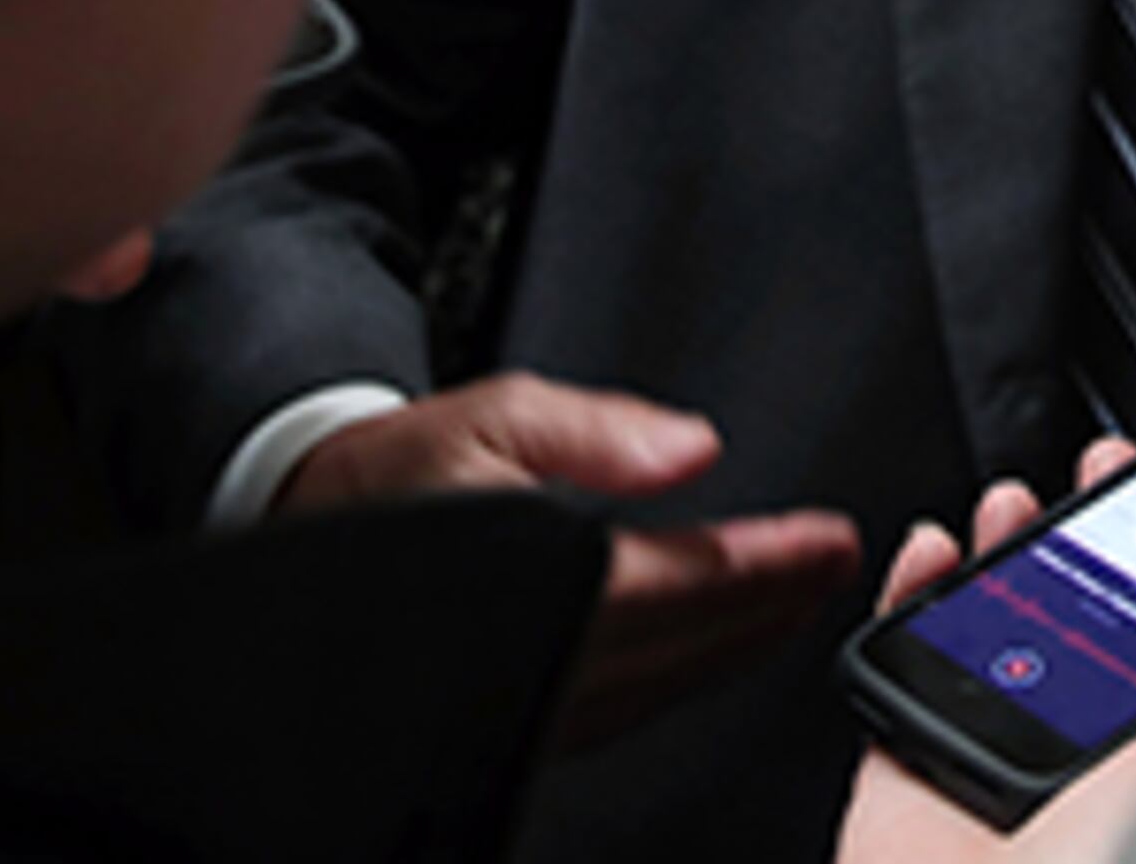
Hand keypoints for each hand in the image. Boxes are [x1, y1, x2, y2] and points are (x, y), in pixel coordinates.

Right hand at [280, 373, 859, 753]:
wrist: (296, 528)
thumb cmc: (392, 477)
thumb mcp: (490, 418)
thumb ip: (594, 434)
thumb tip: (692, 448)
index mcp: (533, 584)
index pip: (682, 582)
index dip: (767, 565)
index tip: (831, 542)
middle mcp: (535, 659)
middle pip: (687, 645)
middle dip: (776, 604)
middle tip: (839, 567)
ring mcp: (526, 702)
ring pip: (662, 687)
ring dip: (741, 646)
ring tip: (803, 600)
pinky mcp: (514, 718)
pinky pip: (622, 709)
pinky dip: (684, 677)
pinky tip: (719, 649)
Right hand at [837, 476, 1135, 863]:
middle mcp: (1089, 759)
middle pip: (1077, 619)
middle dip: (1077, 532)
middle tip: (1088, 467)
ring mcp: (997, 772)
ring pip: (985, 636)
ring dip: (993, 552)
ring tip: (1013, 497)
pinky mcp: (912, 781)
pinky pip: (894, 672)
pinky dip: (904, 597)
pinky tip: (934, 548)